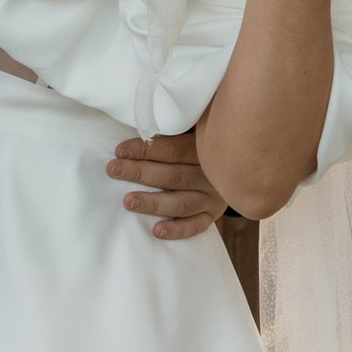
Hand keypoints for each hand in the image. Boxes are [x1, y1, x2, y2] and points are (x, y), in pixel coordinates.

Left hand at [110, 132, 230, 240]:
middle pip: (172, 175)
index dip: (144, 149)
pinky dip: (177, 229)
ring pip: (181, 202)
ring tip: (128, 202)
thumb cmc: (201, 145)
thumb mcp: (195, 131)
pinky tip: (157, 231)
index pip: (172, 149)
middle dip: (139, 172)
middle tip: (113, 170)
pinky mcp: (212, 214)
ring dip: (153, 203)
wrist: (237, 166)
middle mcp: (210, 174)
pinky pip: (195, 225)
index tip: (120, 151)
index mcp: (204, 149)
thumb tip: (141, 120)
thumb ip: (175, 128)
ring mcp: (212, 197)